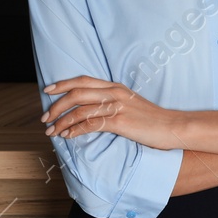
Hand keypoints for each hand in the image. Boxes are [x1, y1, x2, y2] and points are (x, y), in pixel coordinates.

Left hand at [39, 77, 183, 149]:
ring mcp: (117, 107)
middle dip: (56, 106)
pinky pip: (90, 124)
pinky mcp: (120, 122)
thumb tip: (92, 110)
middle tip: (45, 118)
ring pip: (80, 110)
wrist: (173, 127)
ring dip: (61, 121)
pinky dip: (74, 130)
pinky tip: (67, 136)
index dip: (62, 84)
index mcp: (115, 87)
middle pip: (76, 94)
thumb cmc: (153, 120)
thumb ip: (112, 103)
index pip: (82, 80)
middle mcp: (114, 93)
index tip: (48, 91)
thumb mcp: (131, 105)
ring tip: (52, 131)